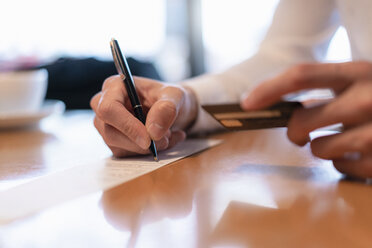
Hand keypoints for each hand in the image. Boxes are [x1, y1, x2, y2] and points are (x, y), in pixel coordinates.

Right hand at [90, 76, 197, 156]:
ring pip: (118, 146)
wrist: (172, 109)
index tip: (149, 139)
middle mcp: (103, 104)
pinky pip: (126, 154)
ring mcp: (105, 124)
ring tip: (167, 136)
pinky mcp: (113, 141)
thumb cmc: (169, 97)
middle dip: (140, 142)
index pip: (109, 109)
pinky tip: (162, 141)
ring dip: (146, 148)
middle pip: (110, 132)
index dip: (127, 126)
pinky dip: (147, 152)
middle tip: (165, 139)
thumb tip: (153, 132)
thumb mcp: (176, 96)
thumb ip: (167, 108)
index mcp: (114, 86)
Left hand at [241, 61, 371, 178]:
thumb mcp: (364, 81)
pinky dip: (343, 162)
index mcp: (359, 73)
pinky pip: (339, 168)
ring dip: (322, 147)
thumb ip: (332, 86)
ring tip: (344, 140)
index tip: (247, 103)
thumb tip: (285, 105)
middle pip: (301, 120)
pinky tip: (359, 152)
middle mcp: (367, 100)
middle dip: (293, 131)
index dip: (268, 89)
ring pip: (318, 148)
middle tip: (299, 134)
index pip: (301, 75)